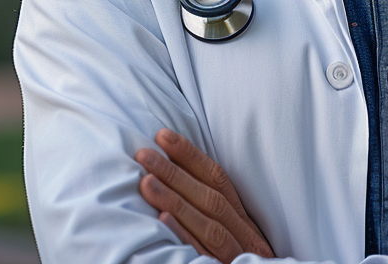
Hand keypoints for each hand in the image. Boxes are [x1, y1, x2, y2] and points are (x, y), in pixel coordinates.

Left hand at [136, 128, 273, 261]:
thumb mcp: (235, 237)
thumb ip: (214, 213)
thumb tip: (180, 179)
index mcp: (244, 220)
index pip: (218, 179)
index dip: (191, 155)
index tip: (163, 135)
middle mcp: (243, 234)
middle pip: (209, 197)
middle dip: (175, 171)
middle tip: (144, 152)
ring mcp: (233, 257)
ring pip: (206, 223)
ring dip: (174, 199)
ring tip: (145, 180)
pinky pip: (202, 255)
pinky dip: (184, 235)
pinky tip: (162, 222)